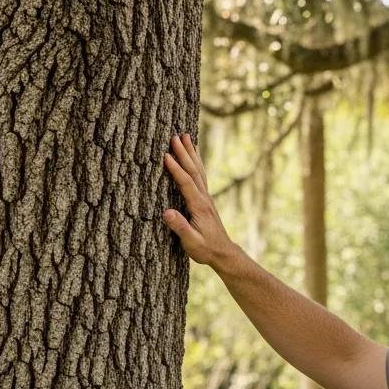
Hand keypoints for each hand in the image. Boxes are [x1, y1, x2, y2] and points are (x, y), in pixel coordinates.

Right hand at [161, 132, 236, 267]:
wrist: (223, 252)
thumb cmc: (206, 249)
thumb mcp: (191, 242)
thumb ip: (180, 227)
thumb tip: (167, 212)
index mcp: (199, 206)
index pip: (186, 183)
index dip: (176, 169)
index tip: (166, 155)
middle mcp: (204, 198)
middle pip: (194, 171)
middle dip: (184, 153)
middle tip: (175, 136)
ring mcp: (206, 198)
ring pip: (198, 170)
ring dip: (191, 153)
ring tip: (186, 136)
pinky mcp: (205, 200)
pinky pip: (200, 176)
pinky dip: (195, 162)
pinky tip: (193, 156)